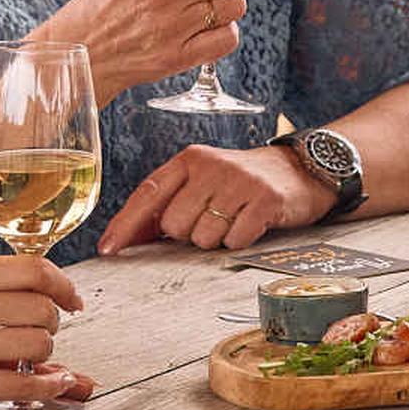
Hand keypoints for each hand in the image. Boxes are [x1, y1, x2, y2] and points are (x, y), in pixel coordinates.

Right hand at [0, 254, 85, 409]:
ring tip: (24, 357)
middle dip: (50, 323)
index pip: (34, 270)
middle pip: (43, 310)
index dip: (63, 285)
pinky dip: (48, 387)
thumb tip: (46, 295)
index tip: (71, 300)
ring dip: (43, 355)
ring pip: (40, 346)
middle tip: (38, 333)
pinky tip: (54, 384)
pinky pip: (24, 386)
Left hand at [100, 140, 329, 252]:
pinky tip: (251, 224)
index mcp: (189, 159)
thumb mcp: (202, 183)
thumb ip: (166, 206)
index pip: (148, 193)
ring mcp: (239, 181)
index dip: (125, 224)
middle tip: (212, 221)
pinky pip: (235, 241)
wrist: (301, 169)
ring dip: (216, 239)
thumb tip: (123, 239)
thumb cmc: (241, 183)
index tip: (107, 250)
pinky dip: (240, 241)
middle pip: (175, 225)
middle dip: (188, 234)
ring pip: (203, 237)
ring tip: (234, 219)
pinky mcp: (265, 199)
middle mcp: (211, 165)